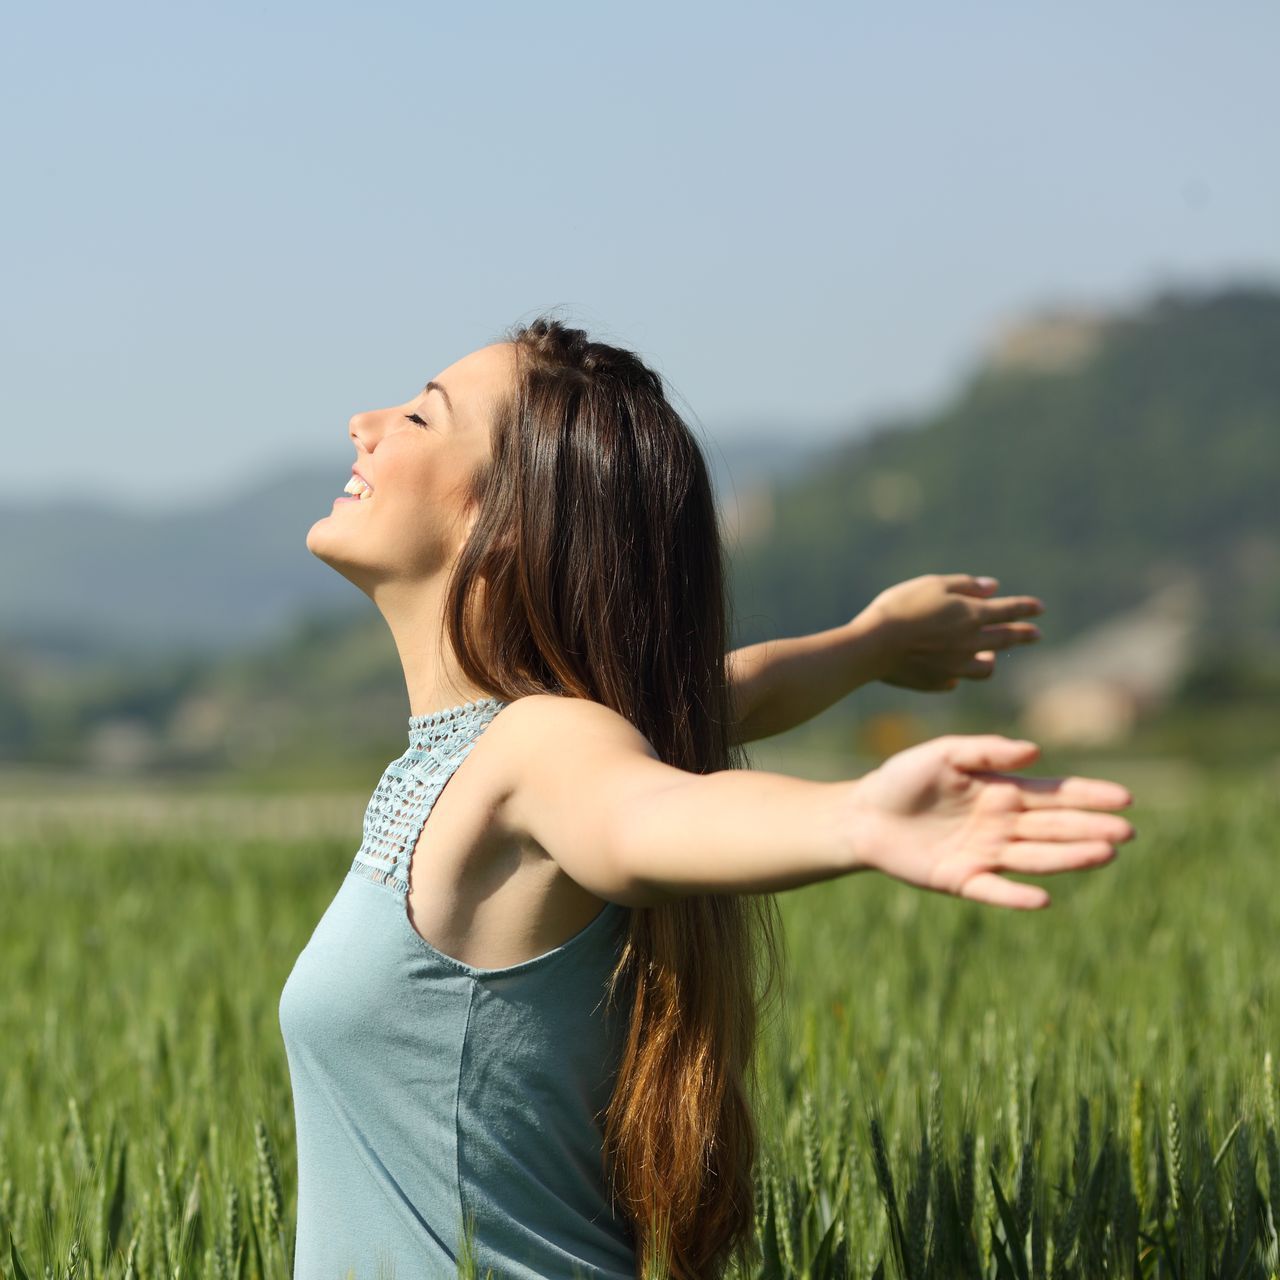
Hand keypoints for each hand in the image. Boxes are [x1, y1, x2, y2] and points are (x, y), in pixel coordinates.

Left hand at [846, 735, 1134, 908]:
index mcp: (1002, 792)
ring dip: (1069, 858)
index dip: (1089, 796)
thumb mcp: (943, 753)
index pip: (1055, 794)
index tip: (1124, 798)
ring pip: (1035, 858)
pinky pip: (994, 891)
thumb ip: (985, 751)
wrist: (862, 814)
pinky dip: (1016, 896)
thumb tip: (1035, 752)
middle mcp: (1002, 825)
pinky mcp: (962, 880)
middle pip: (1054, 828)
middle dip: (1091, 829)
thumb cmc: (903, 778)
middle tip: (1126, 832)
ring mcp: (985, 854)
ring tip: (1104, 855)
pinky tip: (1042, 899)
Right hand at [860, 573, 1043, 690]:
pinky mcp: (936, 682)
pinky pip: (954, 681)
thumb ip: (964, 585)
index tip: (1040, 608)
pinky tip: (952, 673)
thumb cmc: (901, 608)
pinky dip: (957, 675)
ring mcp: (955, 667)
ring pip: (984, 668)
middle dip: (1023, 635)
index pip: (1008, 610)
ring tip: (991, 656)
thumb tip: (992, 586)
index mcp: (971, 615)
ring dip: (991, 659)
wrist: (873, 646)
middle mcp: (970, 643)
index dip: (1026, 608)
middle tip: (1035, 635)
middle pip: (1005, 639)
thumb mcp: (933, 585)